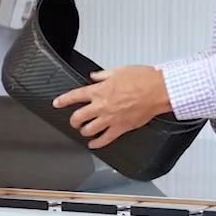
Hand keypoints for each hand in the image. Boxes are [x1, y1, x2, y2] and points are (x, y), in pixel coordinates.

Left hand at [52, 65, 171, 149]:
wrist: (158, 90)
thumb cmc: (143, 79)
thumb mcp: (119, 70)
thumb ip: (103, 75)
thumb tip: (94, 76)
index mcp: (99, 90)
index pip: (74, 96)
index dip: (63, 100)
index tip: (57, 103)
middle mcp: (101, 105)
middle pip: (78, 117)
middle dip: (73, 120)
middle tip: (74, 121)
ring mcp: (110, 118)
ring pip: (88, 130)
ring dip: (84, 131)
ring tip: (84, 131)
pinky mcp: (120, 128)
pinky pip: (105, 139)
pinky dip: (97, 144)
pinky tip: (94, 144)